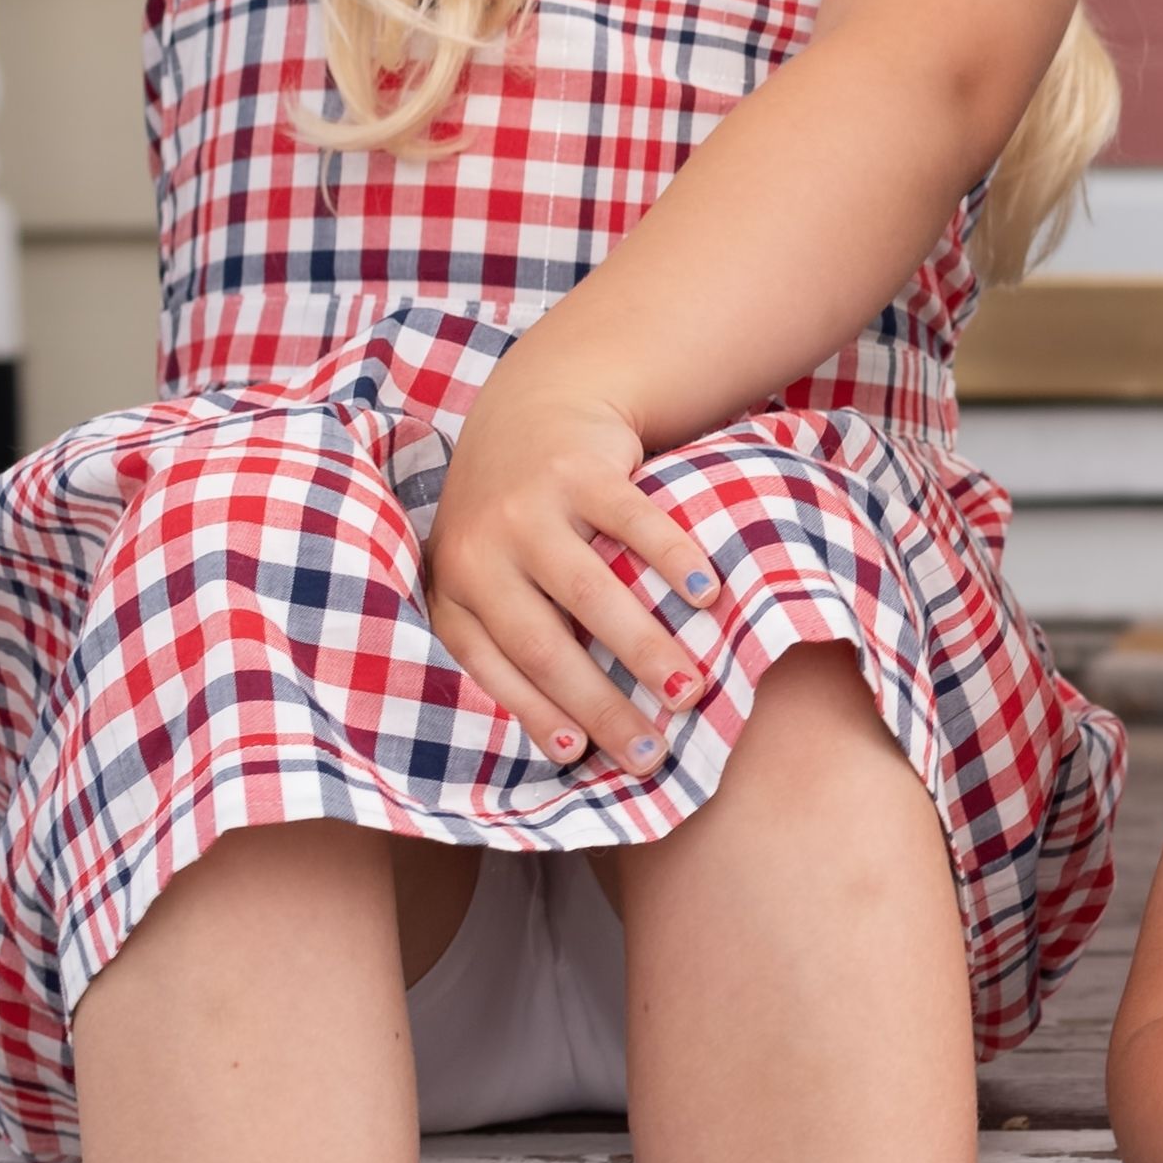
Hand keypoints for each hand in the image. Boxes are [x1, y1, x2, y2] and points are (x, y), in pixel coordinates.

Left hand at [425, 357, 715, 768]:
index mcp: (455, 588)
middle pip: (543, 644)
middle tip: (652, 749)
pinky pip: (633, 522)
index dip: (536, 714)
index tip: (581, 756)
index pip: (494, 667)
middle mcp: (480, 550)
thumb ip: (509, 631)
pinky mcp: (577, 468)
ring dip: (644, 646)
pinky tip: (707, 594)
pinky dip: (673, 559)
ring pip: (589, 592)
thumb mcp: (488, 572)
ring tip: (689, 689)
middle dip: (601, 704)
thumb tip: (569, 738)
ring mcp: (527, 507)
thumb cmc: (518, 517)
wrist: (532, 406)